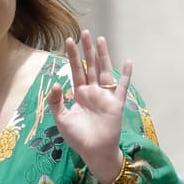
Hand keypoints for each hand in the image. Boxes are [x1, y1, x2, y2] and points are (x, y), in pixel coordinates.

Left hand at [48, 30, 130, 183]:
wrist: (94, 151)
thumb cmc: (77, 137)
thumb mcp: (61, 118)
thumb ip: (56, 101)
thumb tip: (56, 82)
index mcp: (79, 94)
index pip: (75, 70)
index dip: (72, 56)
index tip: (69, 40)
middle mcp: (93, 91)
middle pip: (90, 66)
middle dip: (88, 50)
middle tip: (86, 32)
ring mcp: (105, 96)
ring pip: (104, 71)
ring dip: (103, 55)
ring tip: (101, 39)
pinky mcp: (116, 103)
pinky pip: (122, 86)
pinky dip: (126, 75)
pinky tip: (127, 61)